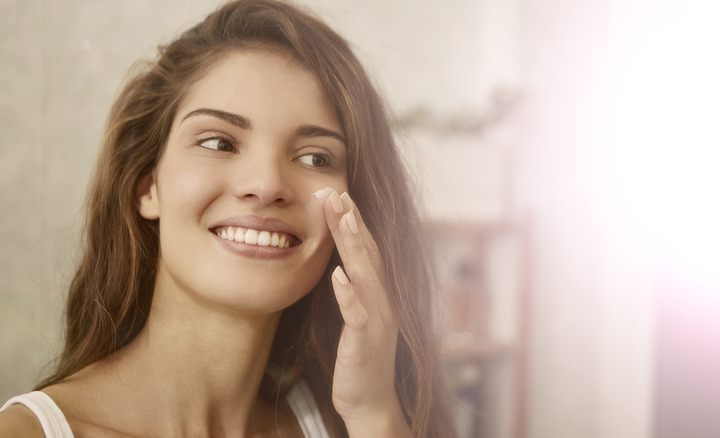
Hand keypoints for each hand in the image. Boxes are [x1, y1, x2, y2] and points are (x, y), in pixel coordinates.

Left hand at [316, 188, 410, 436]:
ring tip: (342, 217)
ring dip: (353, 245)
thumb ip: (351, 292)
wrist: (371, 403)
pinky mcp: (365, 341)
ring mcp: (377, 320)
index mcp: (377, 294)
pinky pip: (357, 314)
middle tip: (336, 191)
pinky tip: (338, 276)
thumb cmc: (359, 361)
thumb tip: (339, 266)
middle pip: (367, 253)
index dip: (352, 221)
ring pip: (365, 276)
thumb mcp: (356, 319)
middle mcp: (382, 301)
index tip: (338, 194)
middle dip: (351, 221)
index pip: (365, 250)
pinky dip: (348, 293)